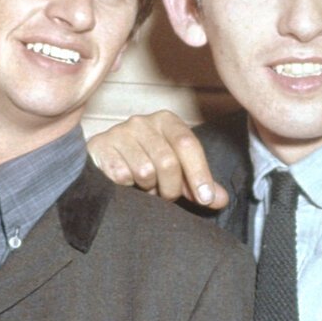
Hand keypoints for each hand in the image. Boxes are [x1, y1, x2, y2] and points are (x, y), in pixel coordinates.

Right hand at [88, 110, 229, 207]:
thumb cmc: (145, 163)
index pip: (188, 144)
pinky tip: (126, 184)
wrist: (103, 160)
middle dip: (171, 188)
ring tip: (144, 187)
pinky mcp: (100, 147)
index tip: (206, 199)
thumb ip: (197, 183)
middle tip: (166, 196)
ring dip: (148, 189)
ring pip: (144, 172)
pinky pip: (122, 177)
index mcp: (166, 120)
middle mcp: (142, 121)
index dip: (199, 173)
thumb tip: (220, 200)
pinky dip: (127, 188)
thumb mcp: (176, 170)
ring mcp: (119, 132)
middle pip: (167, 161)